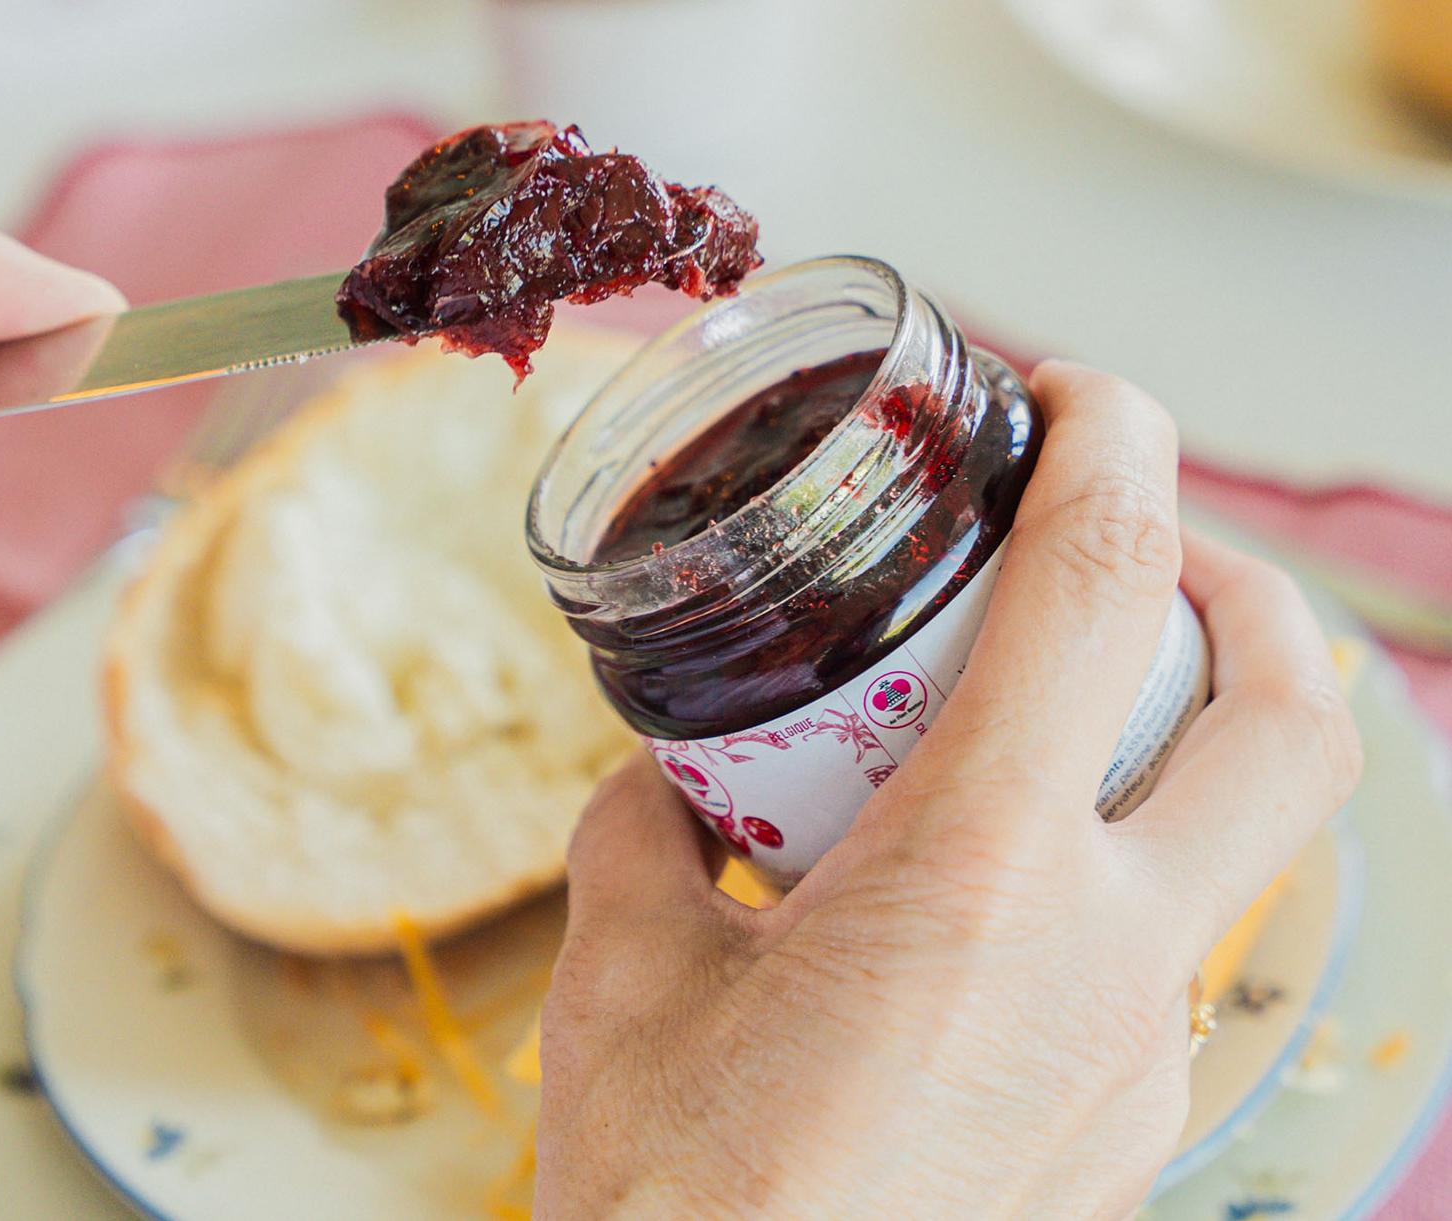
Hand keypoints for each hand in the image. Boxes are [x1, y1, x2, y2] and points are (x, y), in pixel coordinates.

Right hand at [534, 362, 1362, 1217]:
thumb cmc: (681, 1196)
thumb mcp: (627, 975)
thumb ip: (647, 842)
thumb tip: (665, 789)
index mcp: (975, 875)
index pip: (1099, 591)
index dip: (1114, 447)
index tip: (1079, 395)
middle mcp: (1102, 956)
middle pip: (1291, 719)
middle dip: (1245, 590)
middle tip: (1144, 549)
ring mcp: (1138, 1052)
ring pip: (1233, 845)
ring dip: (1173, 742)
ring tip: (1035, 728)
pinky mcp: (1127, 1120)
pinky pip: (1154, 957)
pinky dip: (1094, 879)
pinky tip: (969, 907)